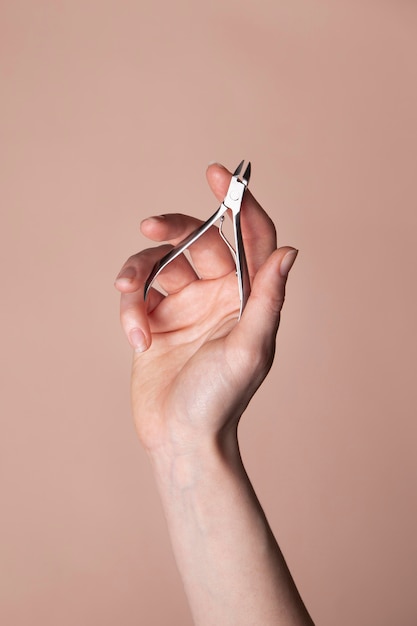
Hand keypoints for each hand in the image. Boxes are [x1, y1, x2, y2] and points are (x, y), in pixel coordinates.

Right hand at [114, 164, 297, 454]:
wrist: (180, 437)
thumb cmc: (220, 400)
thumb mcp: (249, 349)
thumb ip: (267, 299)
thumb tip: (289, 251)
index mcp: (249, 296)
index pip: (251, 237)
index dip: (239, 202)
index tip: (219, 173)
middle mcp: (219, 294)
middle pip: (198, 239)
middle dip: (173, 228)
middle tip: (149, 226)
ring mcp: (186, 304)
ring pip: (160, 262)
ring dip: (138, 274)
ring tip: (129, 298)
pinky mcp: (156, 318)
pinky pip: (138, 294)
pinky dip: (131, 310)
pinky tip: (138, 339)